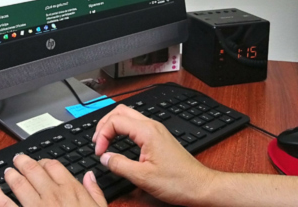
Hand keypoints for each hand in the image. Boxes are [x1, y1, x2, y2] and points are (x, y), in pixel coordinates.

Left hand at [0, 154, 107, 206]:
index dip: (44, 161)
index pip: (54, 166)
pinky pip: (5, 205)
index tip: (40, 163)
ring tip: (7, 173)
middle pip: (33, 170)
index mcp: (72, 191)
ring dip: (10, 175)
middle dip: (23, 162)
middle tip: (17, 160)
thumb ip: (94, 192)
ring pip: (18, 183)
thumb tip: (89, 176)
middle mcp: (52, 195)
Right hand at [92, 104, 216, 205]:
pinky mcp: (159, 137)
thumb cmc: (178, 182)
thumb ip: (119, 165)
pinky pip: (136, 125)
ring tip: (104, 142)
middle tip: (97, 142)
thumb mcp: (143, 177)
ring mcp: (156, 130)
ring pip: (128, 116)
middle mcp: (152, 126)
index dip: (102, 135)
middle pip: (120, 111)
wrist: (200, 186)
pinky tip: (119, 142)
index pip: (115, 121)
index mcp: (147, 132)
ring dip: (113, 126)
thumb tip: (104, 157)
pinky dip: (123, 130)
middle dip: (104, 124)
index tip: (99, 152)